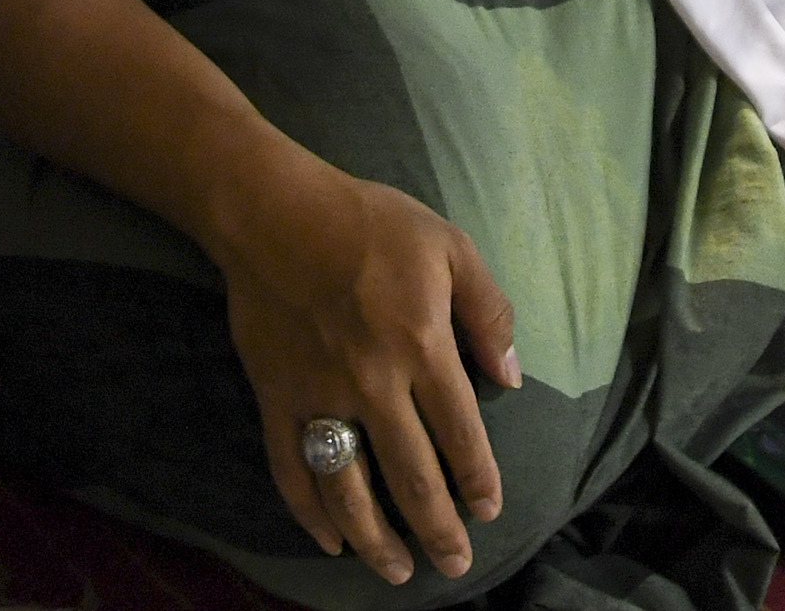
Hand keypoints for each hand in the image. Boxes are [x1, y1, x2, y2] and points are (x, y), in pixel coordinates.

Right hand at [218, 157, 517, 588]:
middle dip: (438, 529)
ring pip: (351, 489)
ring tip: (398, 572)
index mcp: (422, 345)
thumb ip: (488, 312)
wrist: (274, 212)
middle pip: (411, 476)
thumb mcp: (450, 247)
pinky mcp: (276, 398)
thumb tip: (511, 378)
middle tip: (455, 565)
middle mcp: (373, 382)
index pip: (461, 433)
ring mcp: (319, 395)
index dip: (478, 481)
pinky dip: (309, 514)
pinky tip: (331, 540)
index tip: (489, 512)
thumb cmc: (371, 223)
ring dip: (376, 539)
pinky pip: (291, 470)